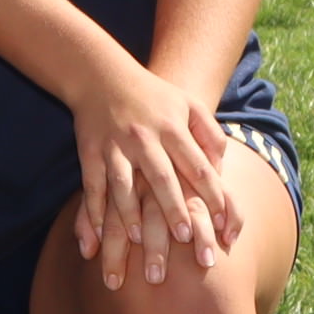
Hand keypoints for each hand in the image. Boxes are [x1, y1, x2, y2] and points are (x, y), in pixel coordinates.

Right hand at [69, 60, 241, 290]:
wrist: (101, 74)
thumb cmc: (152, 95)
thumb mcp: (188, 104)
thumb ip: (210, 134)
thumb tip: (222, 167)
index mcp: (172, 128)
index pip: (198, 167)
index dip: (212, 195)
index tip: (223, 223)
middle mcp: (144, 138)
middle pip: (162, 179)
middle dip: (174, 209)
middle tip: (186, 238)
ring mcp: (115, 146)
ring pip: (123, 184)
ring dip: (130, 213)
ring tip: (138, 239)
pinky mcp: (89, 152)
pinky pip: (92, 185)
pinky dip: (94, 209)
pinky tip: (99, 231)